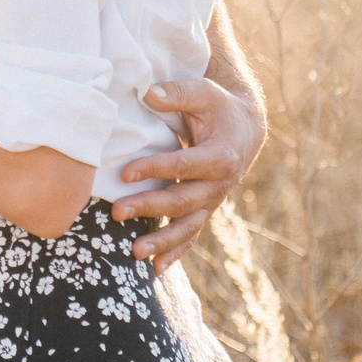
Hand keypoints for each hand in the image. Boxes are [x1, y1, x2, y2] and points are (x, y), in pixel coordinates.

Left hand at [109, 76, 268, 269]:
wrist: (245, 128)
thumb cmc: (217, 107)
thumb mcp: (202, 92)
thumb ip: (176, 93)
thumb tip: (148, 93)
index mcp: (221, 155)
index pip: (183, 165)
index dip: (154, 169)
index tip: (124, 172)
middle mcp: (220, 184)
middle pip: (183, 200)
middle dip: (150, 207)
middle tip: (117, 212)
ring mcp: (212, 201)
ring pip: (187, 226)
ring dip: (162, 242)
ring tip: (134, 252)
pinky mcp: (204, 210)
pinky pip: (190, 235)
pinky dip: (175, 253)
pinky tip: (155, 270)